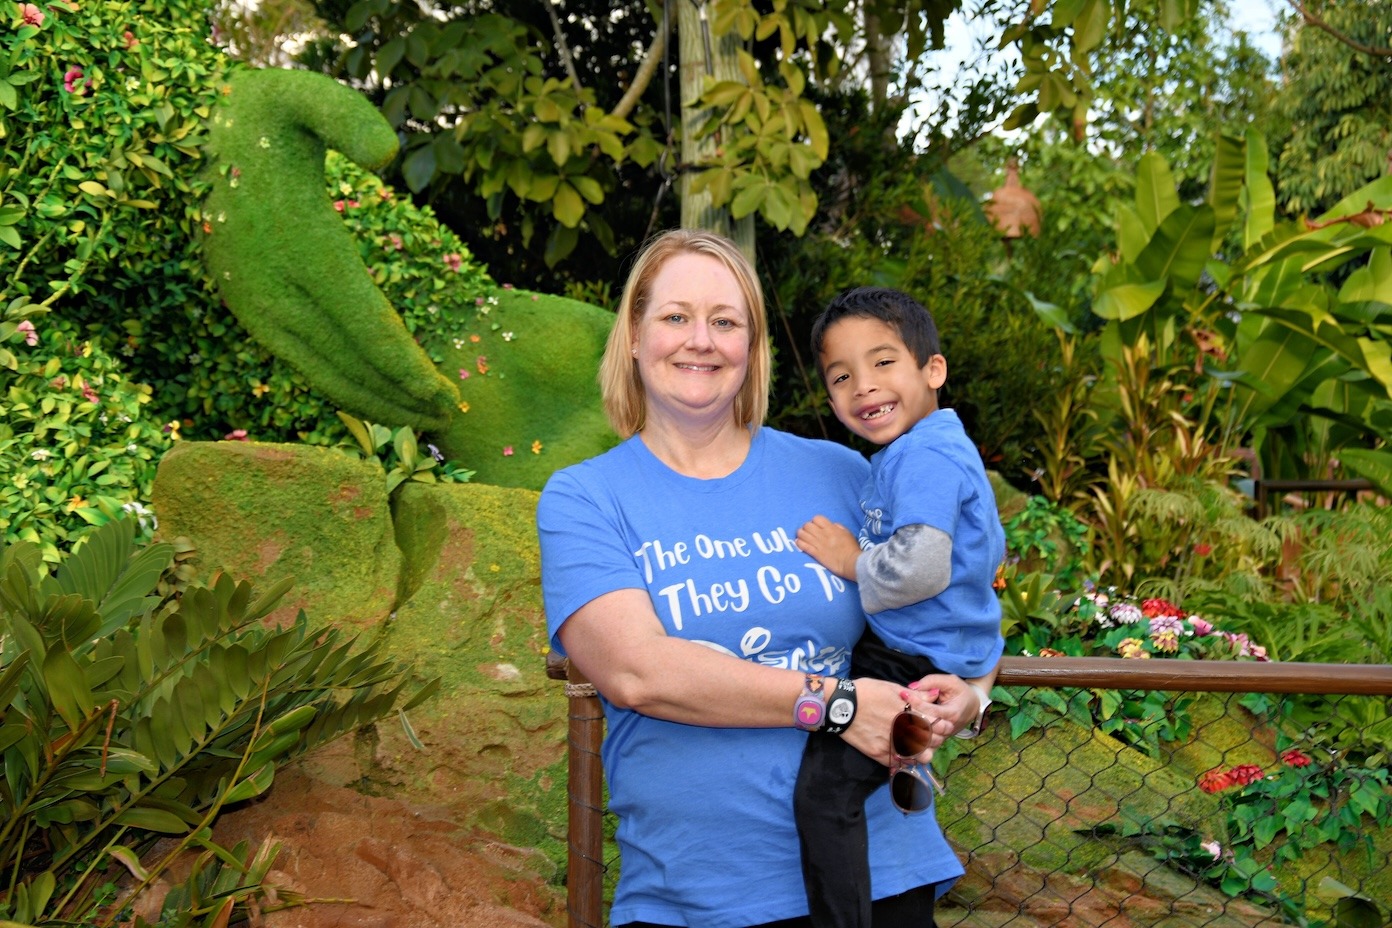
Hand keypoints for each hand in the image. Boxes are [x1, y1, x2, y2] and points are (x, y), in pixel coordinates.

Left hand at [796, 515, 860, 580]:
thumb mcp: (848, 534)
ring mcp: (819, 544)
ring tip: (801, 537)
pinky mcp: (816, 554)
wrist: (852, 563)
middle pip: (807, 525)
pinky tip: (799, 544)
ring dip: (800, 535)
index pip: (817, 518)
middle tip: (807, 532)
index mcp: (832, 528)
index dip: (814, 522)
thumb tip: (832, 525)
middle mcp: (823, 534)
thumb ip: (839, 527)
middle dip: (806, 528)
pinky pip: (803, 546)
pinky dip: (799, 544)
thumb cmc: (852, 549)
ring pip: (803, 534)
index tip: (816, 527)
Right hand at [837, 677, 951, 765]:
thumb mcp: (891, 688)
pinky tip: (905, 756)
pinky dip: (904, 761)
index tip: (944, 726)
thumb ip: (915, 695)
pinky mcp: (878, 753)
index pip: (934, 723)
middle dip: (935, 740)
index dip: (942, 726)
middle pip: (928, 741)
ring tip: (920, 749)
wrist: (839, 705)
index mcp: (906, 711)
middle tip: (933, 737)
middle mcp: (901, 729)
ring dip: (922, 753)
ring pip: (916, 756)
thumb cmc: (866, 692)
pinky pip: (898, 763)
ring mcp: (890, 743)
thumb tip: (935, 696)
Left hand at [901, 674, 981, 745]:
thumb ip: (931, 682)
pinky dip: (912, 740)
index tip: (904, 693)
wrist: (972, 707)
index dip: (917, 702)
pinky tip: (900, 732)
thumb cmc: (960, 692)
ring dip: (909, 730)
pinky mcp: (938, 740)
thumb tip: (912, 687)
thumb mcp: (950, 681)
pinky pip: (924, 744)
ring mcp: (943, 737)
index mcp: (952, 714)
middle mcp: (948, 728)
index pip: (931, 711)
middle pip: (925, 726)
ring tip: (896, 719)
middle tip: (896, 708)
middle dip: (910, 717)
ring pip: (924, 738)